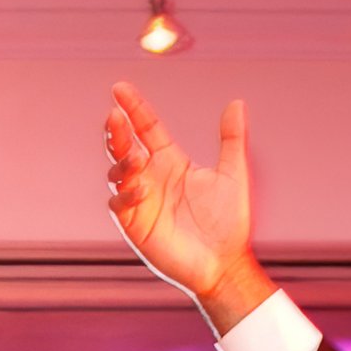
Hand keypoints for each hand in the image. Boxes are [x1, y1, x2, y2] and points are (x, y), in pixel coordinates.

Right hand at [104, 84, 272, 328]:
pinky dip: (126, 194)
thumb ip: (231, 139)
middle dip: (116, 131)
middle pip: (124, 146)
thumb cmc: (229, 223)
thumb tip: (236, 103)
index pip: (146, 128)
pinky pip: (119, 205)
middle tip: (114, 117)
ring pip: (116, 172)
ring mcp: (141, 201)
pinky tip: (143, 189)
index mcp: (171, 162)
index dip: (133, 107)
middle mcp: (152, 177)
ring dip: (121, 161)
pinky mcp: (136, 225)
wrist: (224, 263)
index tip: (119, 88)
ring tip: (136, 158)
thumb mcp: (233, 174)